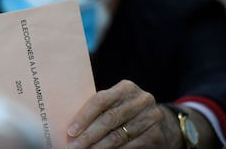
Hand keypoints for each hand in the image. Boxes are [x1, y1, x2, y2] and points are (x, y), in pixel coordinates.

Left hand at [66, 80, 181, 148]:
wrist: (160, 122)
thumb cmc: (127, 111)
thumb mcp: (117, 102)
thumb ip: (100, 108)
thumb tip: (73, 126)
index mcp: (126, 88)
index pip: (101, 100)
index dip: (84, 116)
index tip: (71, 131)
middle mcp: (141, 100)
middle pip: (109, 119)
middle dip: (88, 135)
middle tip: (74, 146)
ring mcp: (151, 117)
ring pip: (118, 136)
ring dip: (98, 147)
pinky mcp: (155, 135)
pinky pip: (129, 146)